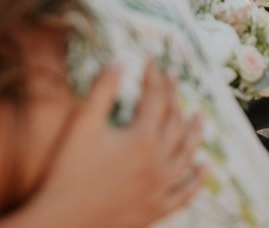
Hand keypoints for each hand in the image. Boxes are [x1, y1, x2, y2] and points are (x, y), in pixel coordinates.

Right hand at [30, 61, 205, 227]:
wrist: (63, 220)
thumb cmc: (68, 170)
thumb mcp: (83, 124)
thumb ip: (104, 88)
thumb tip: (120, 57)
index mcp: (142, 139)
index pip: (156, 99)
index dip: (154, 78)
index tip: (150, 62)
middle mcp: (159, 163)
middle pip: (174, 122)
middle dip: (173, 96)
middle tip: (171, 78)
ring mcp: (160, 188)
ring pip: (186, 154)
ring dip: (194, 132)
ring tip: (199, 115)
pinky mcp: (156, 209)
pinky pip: (185, 193)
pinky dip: (197, 179)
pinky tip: (204, 168)